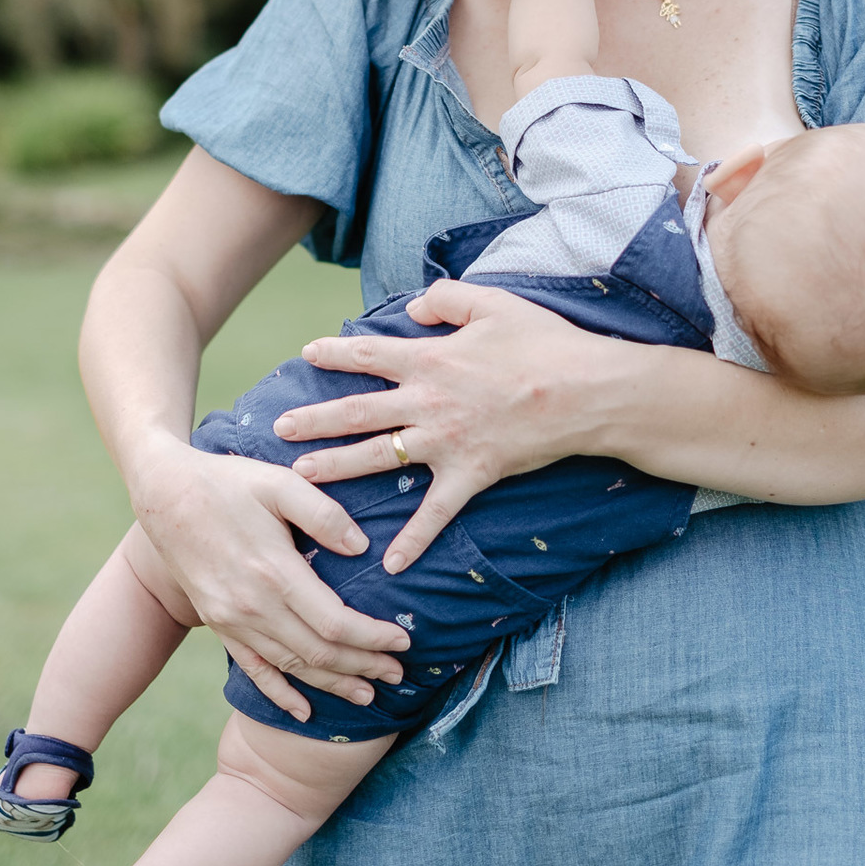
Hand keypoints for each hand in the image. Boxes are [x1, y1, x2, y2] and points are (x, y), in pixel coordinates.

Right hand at [131, 435, 409, 719]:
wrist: (165, 494)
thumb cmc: (229, 482)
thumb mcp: (280, 483)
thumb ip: (324, 515)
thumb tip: (363, 548)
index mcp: (275, 572)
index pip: (335, 624)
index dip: (373, 639)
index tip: (403, 642)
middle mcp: (253, 607)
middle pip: (319, 653)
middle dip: (364, 668)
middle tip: (399, 676)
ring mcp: (232, 621)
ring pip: (292, 666)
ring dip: (332, 684)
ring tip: (368, 694)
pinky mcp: (218, 624)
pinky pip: (253, 670)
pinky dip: (280, 694)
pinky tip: (304, 711)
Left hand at [273, 282, 616, 570]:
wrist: (585, 391)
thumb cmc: (543, 342)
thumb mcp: (492, 302)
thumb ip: (445, 299)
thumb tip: (411, 306)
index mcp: (430, 359)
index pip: (368, 354)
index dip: (334, 352)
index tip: (307, 353)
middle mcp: (427, 402)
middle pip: (356, 412)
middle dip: (313, 420)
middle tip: (279, 428)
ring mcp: (445, 442)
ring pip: (377, 458)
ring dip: (336, 468)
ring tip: (301, 477)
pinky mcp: (470, 475)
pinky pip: (435, 514)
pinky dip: (414, 541)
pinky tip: (390, 565)